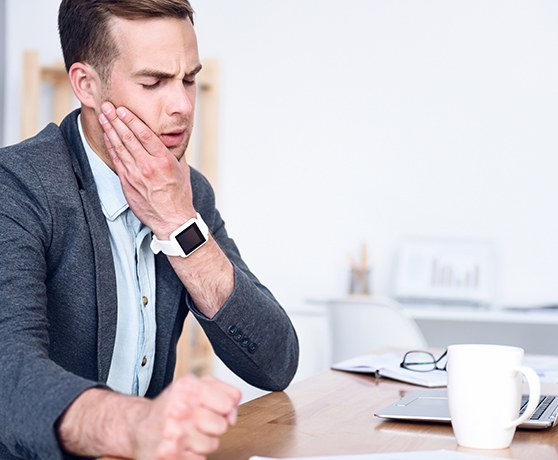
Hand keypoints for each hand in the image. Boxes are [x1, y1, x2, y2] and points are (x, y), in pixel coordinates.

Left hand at [98, 102, 194, 237]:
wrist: (172, 219)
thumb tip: (168, 140)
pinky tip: (107, 136)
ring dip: (110, 130)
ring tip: (103, 116)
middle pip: (128, 137)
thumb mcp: (181, 170)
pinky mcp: (128, 183)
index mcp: (163, 160)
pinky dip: (111, 147)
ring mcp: (136, 175)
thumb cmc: (179, 195)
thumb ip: (172, 153)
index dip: (131, 120)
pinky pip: (117, 161)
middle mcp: (148, 166)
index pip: (144, 134)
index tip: (122, 109)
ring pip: (120, 147)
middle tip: (107, 106)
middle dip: (116, 120)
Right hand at [133, 375, 240, 459]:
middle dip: (213, 426)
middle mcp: (179, 409)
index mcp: (188, 388)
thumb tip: (234, 409)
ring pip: (212, 444)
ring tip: (189, 434)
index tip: (214, 408)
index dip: (225, 408)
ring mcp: (173, 433)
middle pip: (221, 425)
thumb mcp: (195, 386)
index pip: (228, 402)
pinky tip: (182, 445)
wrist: (139, 426)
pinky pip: (200, 459)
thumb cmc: (171, 406)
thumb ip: (223, 391)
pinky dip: (193, 455)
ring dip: (203, 442)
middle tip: (199, 422)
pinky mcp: (169, 455)